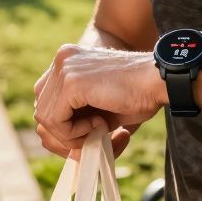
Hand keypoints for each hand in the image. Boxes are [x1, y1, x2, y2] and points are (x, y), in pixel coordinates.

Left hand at [33, 44, 164, 157]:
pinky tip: (100, 125)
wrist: (159, 81)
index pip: (46, 100)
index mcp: (68, 60)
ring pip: (45, 118)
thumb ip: (75, 116)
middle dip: (63, 134)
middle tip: (91, 140)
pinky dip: (74, 133)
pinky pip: (56, 120)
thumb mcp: (99, 106)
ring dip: (70, 135)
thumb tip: (50, 141)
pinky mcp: (71, 82)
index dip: (62, 125)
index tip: (88, 135)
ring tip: (99, 131)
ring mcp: (65, 68)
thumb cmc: (138, 95)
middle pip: (42, 110)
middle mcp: (62, 59)